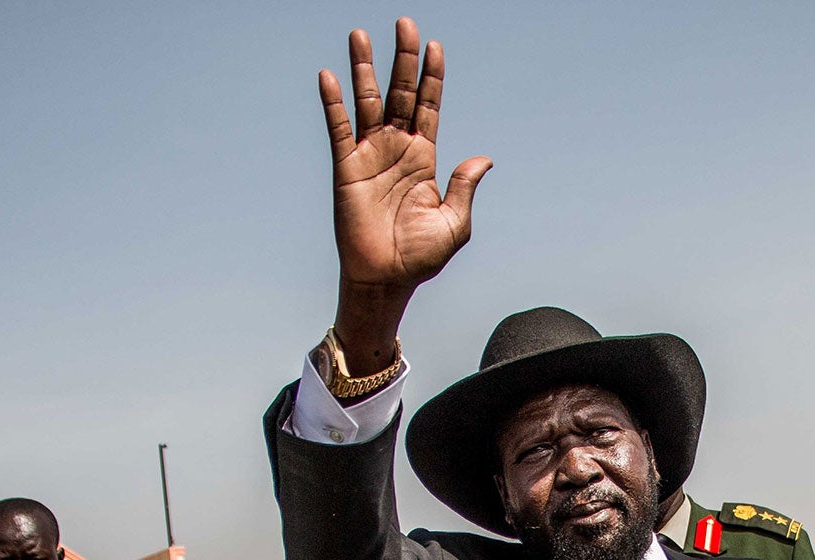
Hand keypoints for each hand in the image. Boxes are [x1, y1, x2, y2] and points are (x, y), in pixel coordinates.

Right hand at [320, 18, 492, 368]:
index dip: (431, 77)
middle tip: (405, 22)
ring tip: (360, 35)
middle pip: (400, 93)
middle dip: (403, 59)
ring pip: (367, 102)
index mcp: (425, 158)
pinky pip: (339, 129)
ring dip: (364, 69)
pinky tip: (330, 76)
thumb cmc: (421, 258)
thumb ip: (464, 187)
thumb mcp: (454, 224)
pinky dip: (333, 103)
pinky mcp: (346, 169)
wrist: (386, 279)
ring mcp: (370, 156)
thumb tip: (484, 158)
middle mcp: (396, 149)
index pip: (428, 106)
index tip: (435, 46)